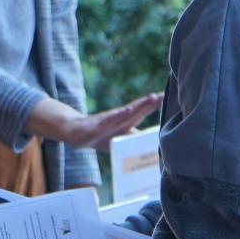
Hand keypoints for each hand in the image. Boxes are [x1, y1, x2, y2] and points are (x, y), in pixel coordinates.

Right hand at [28, 92, 163, 149]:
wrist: (75, 133)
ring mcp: (107, 122)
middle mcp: (118, 119)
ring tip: (148, 100)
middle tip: (158, 96)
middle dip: (147, 103)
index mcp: (125, 121)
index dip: (153, 104)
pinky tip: (125, 112)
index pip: (141, 111)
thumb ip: (134, 137)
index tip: (164, 96)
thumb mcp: (120, 137)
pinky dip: (117, 117)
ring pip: (124, 114)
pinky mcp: (95, 127)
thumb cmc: (101, 135)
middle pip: (135, 110)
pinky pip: (107, 122)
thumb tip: (151, 143)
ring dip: (137, 107)